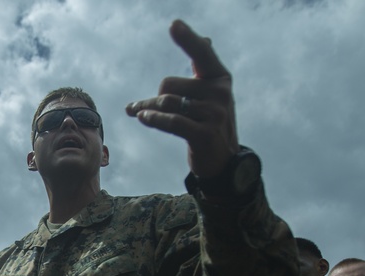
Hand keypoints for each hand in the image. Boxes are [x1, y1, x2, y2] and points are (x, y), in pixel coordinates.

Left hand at [125, 19, 238, 178]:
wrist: (223, 162)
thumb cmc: (211, 124)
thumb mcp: (212, 96)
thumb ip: (203, 70)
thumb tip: (206, 39)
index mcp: (220, 77)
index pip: (201, 53)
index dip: (187, 39)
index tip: (173, 25)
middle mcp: (220, 92)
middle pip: (169, 85)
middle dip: (152, 98)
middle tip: (141, 107)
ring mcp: (214, 114)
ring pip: (167, 103)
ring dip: (148, 109)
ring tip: (140, 115)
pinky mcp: (205, 134)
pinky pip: (172, 121)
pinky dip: (154, 119)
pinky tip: (142, 117)